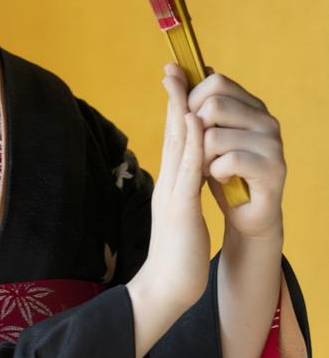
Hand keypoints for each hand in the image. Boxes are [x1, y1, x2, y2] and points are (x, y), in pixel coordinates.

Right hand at [143, 62, 211, 310]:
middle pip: (169, 134)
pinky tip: (192, 124)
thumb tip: (190, 169)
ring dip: (177, 111)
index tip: (176, 80)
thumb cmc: (176, 255)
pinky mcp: (180, 211)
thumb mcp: (181, 214)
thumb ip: (183, 189)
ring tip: (180, 81)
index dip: (174, 108)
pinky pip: (186, 172)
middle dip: (172, 99)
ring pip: (175, 146)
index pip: (172, 140)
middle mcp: (166, 183)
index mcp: (169, 185)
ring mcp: (170, 195)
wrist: (164, 290)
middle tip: (170, 67)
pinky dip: (189, 145)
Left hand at [164, 62, 285, 240]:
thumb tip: (172, 67)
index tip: (188, 119)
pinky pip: (228, 160)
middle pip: (213, 105)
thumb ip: (191, 103)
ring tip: (208, 168)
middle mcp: (266, 119)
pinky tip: (221, 178)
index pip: (216, 82)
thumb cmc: (222, 171)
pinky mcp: (273, 168)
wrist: (246, 214)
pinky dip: (215, 172)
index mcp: (251, 105)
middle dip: (195, 131)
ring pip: (214, 135)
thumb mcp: (203, 134)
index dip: (193, 98)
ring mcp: (273, 143)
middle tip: (199, 151)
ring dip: (201, 157)